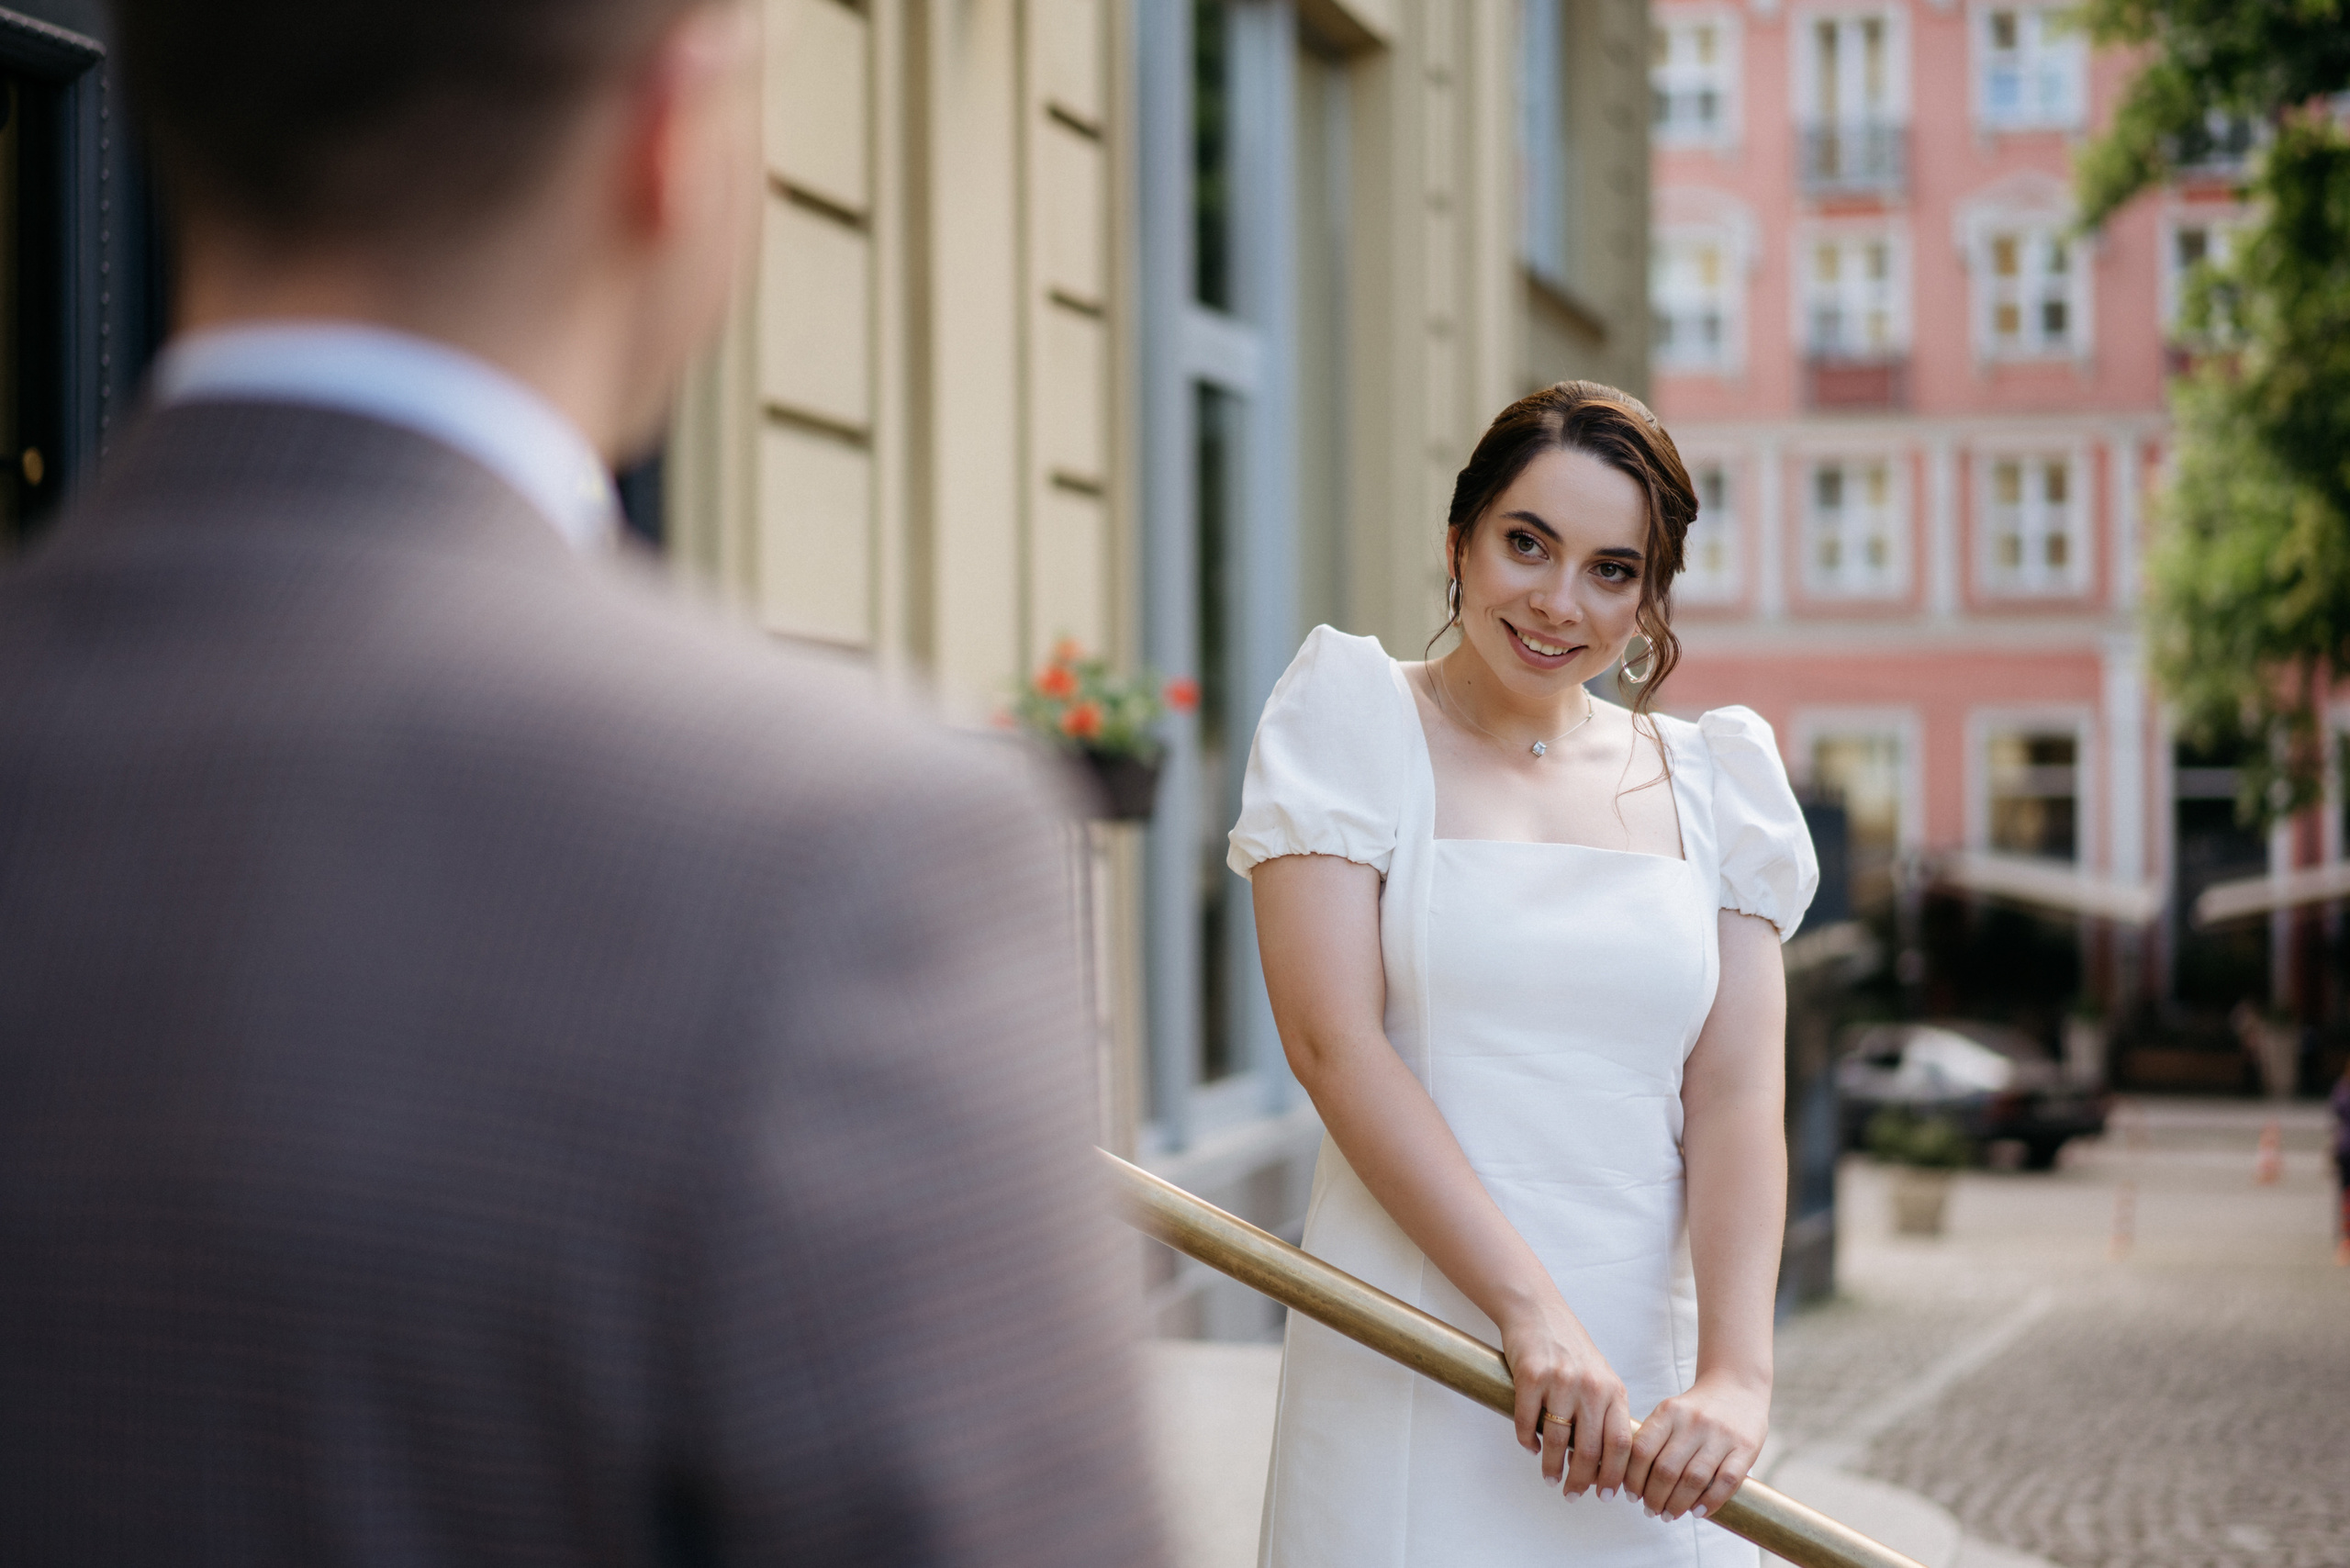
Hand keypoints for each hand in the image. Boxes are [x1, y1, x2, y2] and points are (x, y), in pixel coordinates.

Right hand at [1495, 1294, 1632, 1497]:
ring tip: (1549, 1478)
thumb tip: (1603, 1463)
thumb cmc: (1570, 1348)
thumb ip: (1605, 1413)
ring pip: (1555, 1441)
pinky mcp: (1530, 1376)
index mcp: (1612, 1390)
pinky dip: (1526, 1441)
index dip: (1614, 1476)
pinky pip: (1526, 1421)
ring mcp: (1560, 1381)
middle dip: (1580, 1481)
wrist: (1537, 1311)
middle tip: (1572, 1495)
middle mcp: (1590, 1386)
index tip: (1606, 1495)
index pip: (1620, 1445)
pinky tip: (1529, 1448)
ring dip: (1550, 1466)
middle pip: (1589, 1450)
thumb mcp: (1600, 1377)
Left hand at [1624, 1371, 1768, 1521]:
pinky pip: (1727, 1482)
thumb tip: (1630, 1481)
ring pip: (1694, 1479)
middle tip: (1651, 1511)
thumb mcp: (1670, 1412)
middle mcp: (1693, 1422)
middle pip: (1666, 1469)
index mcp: (1669, 1412)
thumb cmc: (1696, 1410)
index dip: (1633, 1479)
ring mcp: (1721, 1435)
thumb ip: (1652, 1439)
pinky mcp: (1746, 1447)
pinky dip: (1710, 1502)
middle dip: (1654, 1498)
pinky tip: (1697, 1513)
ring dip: (1677, 1504)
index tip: (1632, 1495)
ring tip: (1668, 1515)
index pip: (1642, 1450)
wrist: (1737, 1388)